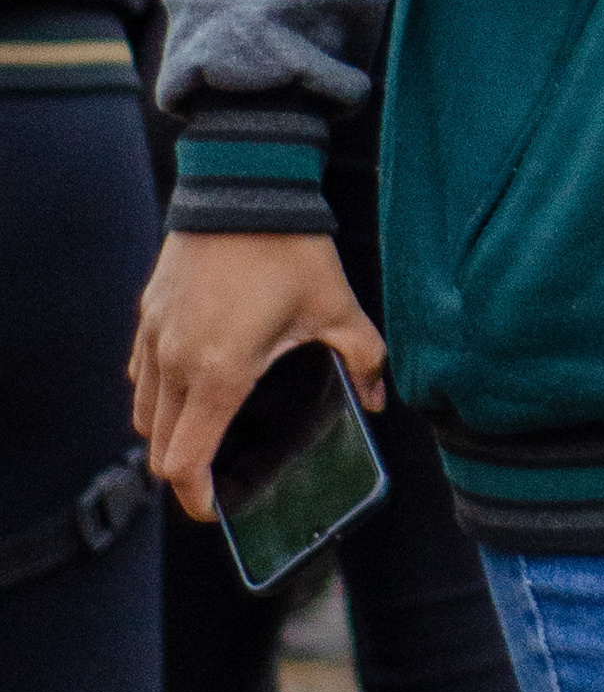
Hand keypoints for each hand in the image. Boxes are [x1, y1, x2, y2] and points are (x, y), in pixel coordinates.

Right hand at [131, 232, 386, 520]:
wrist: (244, 183)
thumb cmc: (290, 248)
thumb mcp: (339, 308)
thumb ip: (363, 361)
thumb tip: (375, 400)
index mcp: (219, 373)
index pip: (185, 463)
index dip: (196, 498)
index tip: (215, 508)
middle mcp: (175, 362)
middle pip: (159, 448)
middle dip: (186, 472)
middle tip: (219, 475)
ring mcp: (155, 336)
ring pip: (144, 412)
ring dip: (169, 433)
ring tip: (207, 433)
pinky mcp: (148, 313)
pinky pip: (140, 374)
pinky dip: (158, 393)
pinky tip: (192, 383)